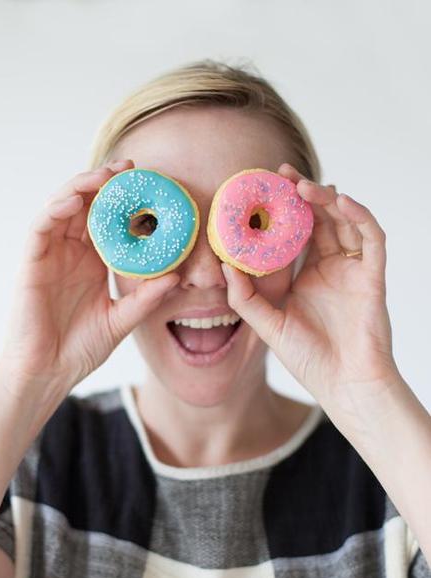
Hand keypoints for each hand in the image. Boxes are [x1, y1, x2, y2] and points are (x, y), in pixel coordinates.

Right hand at [0, 160, 179, 391]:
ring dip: (82, 186)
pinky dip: (57, 208)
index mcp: (94, 262)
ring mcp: (51, 255)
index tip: (149, 185)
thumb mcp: (122, 319)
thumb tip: (176, 277)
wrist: (50, 372)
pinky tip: (77, 199)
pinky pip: (42, 227)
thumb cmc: (81, 347)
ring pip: (63, 208)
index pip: (108, 221)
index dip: (125, 201)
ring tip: (106, 175)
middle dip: (105, 183)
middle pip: (87, 206)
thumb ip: (146, 299)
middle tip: (130, 169)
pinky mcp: (32, 262)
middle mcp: (72, 253)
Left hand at [221, 162, 400, 415]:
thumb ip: (245, 299)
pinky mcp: (372, 275)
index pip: (295, 232)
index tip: (261, 188)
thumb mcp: (268, 326)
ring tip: (303, 187)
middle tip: (280, 174)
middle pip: (319, 219)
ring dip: (327, 200)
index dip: (281, 209)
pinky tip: (341, 201)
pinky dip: (359, 216)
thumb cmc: (309, 358)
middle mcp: (330, 267)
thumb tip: (223, 267)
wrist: (343, 384)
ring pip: (345, 221)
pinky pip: (371, 238)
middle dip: (302, 193)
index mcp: (306, 276)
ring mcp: (352, 269)